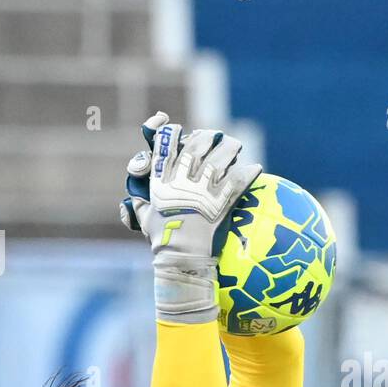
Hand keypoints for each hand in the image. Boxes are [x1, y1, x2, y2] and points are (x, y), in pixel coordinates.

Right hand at [120, 112, 261, 323]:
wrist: (181, 259)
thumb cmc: (161, 240)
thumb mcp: (144, 218)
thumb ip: (139, 204)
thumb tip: (131, 200)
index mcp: (161, 181)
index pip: (164, 145)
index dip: (169, 132)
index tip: (174, 126)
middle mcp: (182, 180)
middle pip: (196, 146)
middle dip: (206, 137)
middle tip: (214, 136)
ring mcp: (203, 190)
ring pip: (219, 158)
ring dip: (229, 148)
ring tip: (235, 145)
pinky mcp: (221, 202)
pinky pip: (239, 181)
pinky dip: (249, 173)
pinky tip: (256, 167)